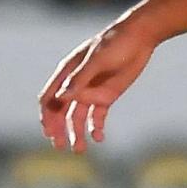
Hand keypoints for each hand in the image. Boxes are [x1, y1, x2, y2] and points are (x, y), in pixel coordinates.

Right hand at [38, 14, 156, 150]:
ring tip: (80, 149)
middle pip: (61, 111)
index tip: (49, 132)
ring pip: (77, 117)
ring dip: (76, 133)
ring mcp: (91, 91)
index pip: (49, 97)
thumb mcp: (98, 60)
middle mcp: (76, 84)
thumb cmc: (115, 42)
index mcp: (67, 72)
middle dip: (59, 129)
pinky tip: (98, 137)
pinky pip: (96, 116)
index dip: (47, 116)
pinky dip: (95, 127)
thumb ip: (80, 78)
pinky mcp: (106, 96)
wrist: (140, 38)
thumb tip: (61, 97)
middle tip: (60, 145)